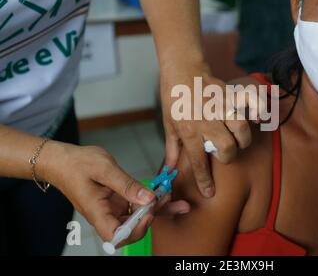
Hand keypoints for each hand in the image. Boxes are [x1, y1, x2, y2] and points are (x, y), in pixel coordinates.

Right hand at [42, 142, 189, 245]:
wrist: (62, 159)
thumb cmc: (77, 164)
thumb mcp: (105, 170)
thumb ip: (127, 185)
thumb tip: (149, 198)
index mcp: (97, 213)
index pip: (118, 235)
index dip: (137, 229)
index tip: (150, 212)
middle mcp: (105, 215)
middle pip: (132, 228)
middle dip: (155, 217)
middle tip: (176, 203)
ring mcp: (111, 209)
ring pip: (137, 216)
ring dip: (156, 208)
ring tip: (173, 196)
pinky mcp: (116, 201)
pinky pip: (134, 205)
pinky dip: (148, 199)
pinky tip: (160, 191)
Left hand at [160, 63, 253, 197]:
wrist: (182, 68)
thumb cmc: (173, 97)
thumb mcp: (168, 124)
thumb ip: (172, 148)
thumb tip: (169, 169)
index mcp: (189, 130)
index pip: (199, 162)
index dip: (205, 181)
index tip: (210, 192)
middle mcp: (207, 120)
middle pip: (227, 147)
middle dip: (228, 157)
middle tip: (224, 154)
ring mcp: (220, 107)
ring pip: (241, 129)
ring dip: (242, 139)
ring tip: (237, 140)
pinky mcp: (230, 96)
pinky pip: (250, 105)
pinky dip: (258, 113)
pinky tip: (256, 119)